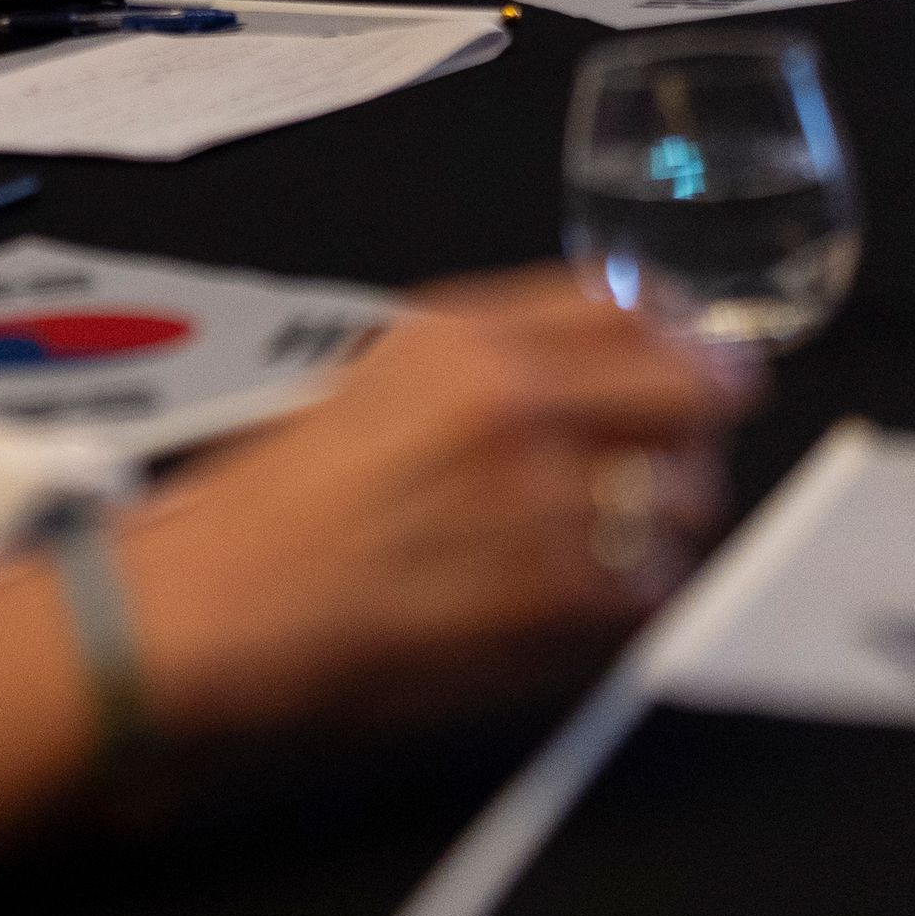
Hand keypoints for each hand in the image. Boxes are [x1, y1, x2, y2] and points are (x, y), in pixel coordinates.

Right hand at [121, 273, 750, 730]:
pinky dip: (630, 597)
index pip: (633, 305)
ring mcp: (549, 504)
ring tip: (595, 538)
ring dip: (659, 517)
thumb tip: (602, 356)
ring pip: (691, 496)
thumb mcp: (371, 378)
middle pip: (698, 387)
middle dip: (692, 418)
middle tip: (669, 447)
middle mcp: (517, 404)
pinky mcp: (564, 602)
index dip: (674, 337)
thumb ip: (492, 357)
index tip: (684, 359)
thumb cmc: (266, 510)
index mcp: (462, 338)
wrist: (216, 610)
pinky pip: (658, 588)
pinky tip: (566, 597)